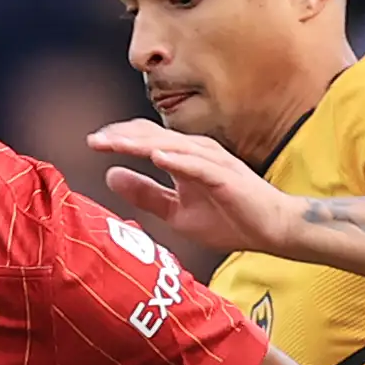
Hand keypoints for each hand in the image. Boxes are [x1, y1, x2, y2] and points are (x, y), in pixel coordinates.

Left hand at [88, 120, 301, 254]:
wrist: (271, 230)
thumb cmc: (229, 219)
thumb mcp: (176, 212)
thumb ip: (146, 194)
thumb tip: (110, 175)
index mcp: (184, 157)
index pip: (146, 138)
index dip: (119, 138)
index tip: (92, 142)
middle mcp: (196, 152)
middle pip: (153, 135)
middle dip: (122, 136)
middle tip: (94, 139)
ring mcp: (212, 162)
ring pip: (171, 145)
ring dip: (141, 143)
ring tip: (114, 143)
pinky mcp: (226, 176)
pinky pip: (198, 165)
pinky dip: (177, 159)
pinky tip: (156, 156)